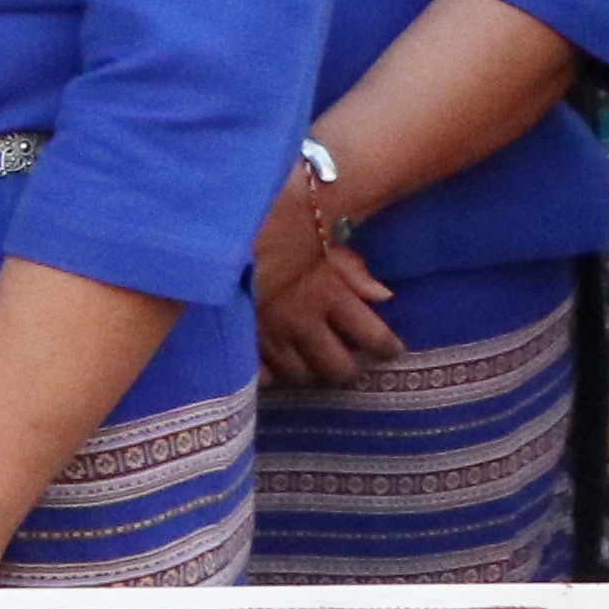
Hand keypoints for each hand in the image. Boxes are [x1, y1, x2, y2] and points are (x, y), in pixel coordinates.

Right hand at [253, 228, 401, 386]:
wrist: (218, 239)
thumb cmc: (275, 232)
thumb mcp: (320, 240)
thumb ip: (354, 270)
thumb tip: (383, 296)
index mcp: (328, 295)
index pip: (374, 339)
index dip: (387, 348)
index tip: (389, 348)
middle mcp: (301, 323)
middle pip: (339, 368)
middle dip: (349, 366)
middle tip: (349, 358)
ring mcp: (269, 338)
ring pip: (302, 376)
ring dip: (312, 370)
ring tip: (314, 359)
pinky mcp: (241, 342)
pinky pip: (264, 376)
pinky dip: (274, 373)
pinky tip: (278, 363)